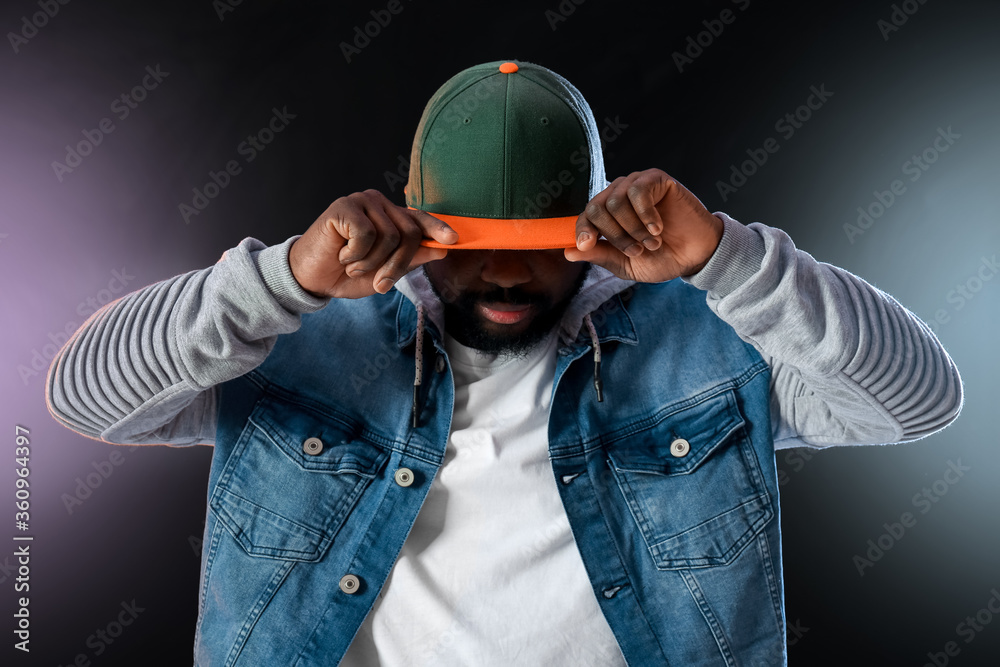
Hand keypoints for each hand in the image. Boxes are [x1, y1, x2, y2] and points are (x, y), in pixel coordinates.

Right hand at [289, 190, 456, 298]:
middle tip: (381, 283)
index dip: (437, 229)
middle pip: (410, 233)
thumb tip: (442, 249)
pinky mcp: (344, 206)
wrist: (312, 279)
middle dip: (397, 264)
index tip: (453, 240)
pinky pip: (366, 234)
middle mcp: (379, 204)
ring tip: (354, 266)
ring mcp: (362, 201)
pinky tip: (342, 254)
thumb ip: (412, 259)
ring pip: (389, 236)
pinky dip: (356, 254)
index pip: (420, 219)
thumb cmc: (348, 273)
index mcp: (392, 217)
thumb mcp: (385, 271)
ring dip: (371, 263)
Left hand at [563, 169, 723, 282]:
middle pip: (596, 208)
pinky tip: (658, 228)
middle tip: (636, 250)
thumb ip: (599, 255)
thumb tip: (569, 251)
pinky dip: (646, 215)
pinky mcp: (655, 179)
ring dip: (634, 229)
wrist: (696, 254)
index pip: (585, 217)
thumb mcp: (625, 263)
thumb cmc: (662, 257)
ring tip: (652, 242)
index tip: (586, 245)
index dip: (582, 231)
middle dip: (614, 236)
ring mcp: (635, 185)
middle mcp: (618, 196)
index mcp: (608, 216)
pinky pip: (637, 192)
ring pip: (615, 202)